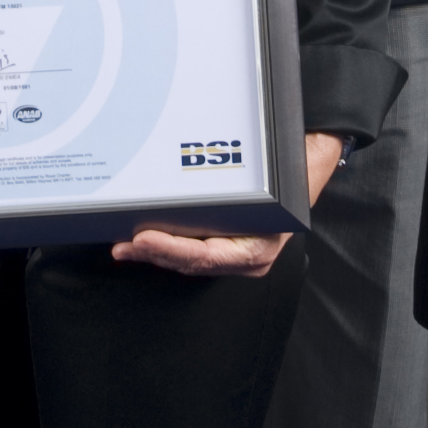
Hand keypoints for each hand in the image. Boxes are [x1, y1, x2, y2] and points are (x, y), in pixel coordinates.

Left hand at [113, 132, 344, 275]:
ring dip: (154, 253)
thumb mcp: (271, 180)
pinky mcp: (220, 245)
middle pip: (190, 262)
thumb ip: (242, 181)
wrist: (303, 170)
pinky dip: (165, 247)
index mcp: (256, 248)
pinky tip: (142, 241)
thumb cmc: (288, 177)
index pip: (206, 256)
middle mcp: (244, 258)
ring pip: (186, 260)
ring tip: (125, 246)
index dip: (172, 249)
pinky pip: (189, 252)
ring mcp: (232, 255)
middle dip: (154, 254)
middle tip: (124, 245)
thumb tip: (214, 165)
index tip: (144, 238)